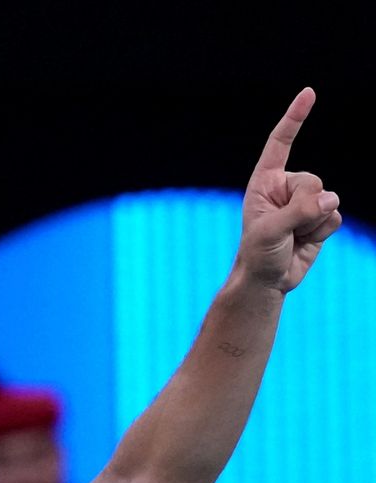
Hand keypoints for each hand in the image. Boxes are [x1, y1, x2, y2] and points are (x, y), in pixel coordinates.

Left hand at [236, 87, 341, 293]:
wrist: (268, 279)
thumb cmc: (258, 253)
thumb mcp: (269, 232)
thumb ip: (298, 213)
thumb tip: (330, 201)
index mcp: (265, 182)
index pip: (280, 144)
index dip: (295, 118)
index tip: (308, 93)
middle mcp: (286, 187)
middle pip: (313, 180)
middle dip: (304, 206)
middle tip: (285, 228)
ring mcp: (306, 202)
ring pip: (328, 199)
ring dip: (312, 222)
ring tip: (292, 236)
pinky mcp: (320, 218)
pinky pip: (335, 217)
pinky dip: (322, 232)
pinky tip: (306, 241)